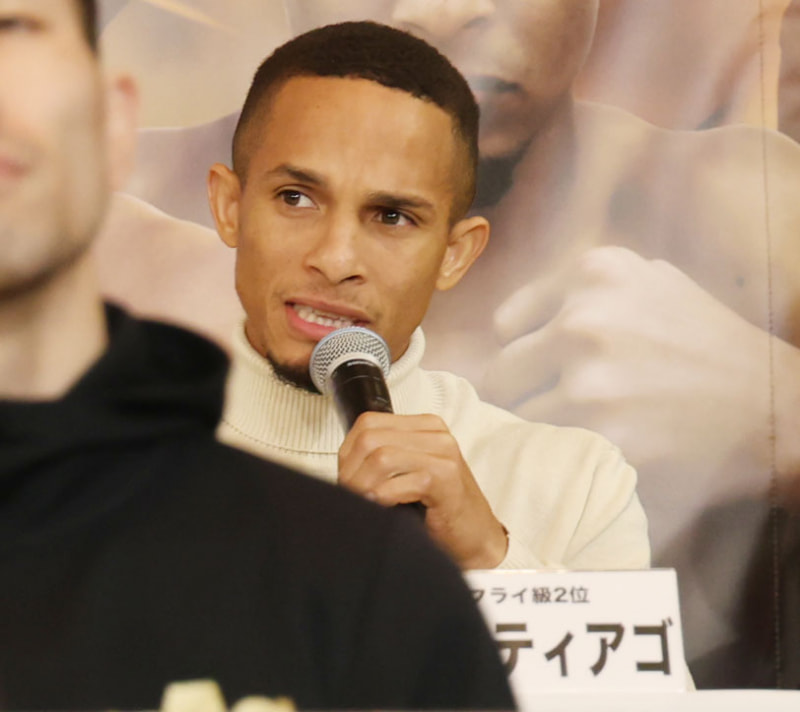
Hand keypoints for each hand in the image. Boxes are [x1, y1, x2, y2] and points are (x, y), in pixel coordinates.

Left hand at [338, 412, 507, 568]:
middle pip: (370, 439)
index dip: (349, 453)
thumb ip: (382, 458)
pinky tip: (385, 510)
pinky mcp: (445, 478)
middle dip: (352, 471)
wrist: (476, 537)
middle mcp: (436, 434)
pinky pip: (398, 483)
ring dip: (364, 486)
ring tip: (366, 504)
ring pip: (381, 457)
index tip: (349, 479)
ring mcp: (443, 454)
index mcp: (425, 426)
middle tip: (351, 495)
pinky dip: (383, 499)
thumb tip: (344, 465)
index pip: (368, 423)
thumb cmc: (441, 509)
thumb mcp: (408, 474)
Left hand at [484, 246, 784, 505]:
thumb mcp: (650, 282)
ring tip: (580, 432)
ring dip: (539, 432)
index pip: (505, 327)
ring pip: (516, 420)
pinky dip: (559, 459)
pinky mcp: (605, 438)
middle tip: (556, 410)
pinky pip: (545, 454)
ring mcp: (592, 381)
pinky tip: (591, 454)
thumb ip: (578, 290)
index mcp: (595, 272)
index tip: (546, 372)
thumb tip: (505, 327)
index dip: (524, 355)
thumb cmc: (705, 345)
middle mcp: (585, 318)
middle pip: (499, 375)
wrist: (775, 408)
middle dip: (522, 396)